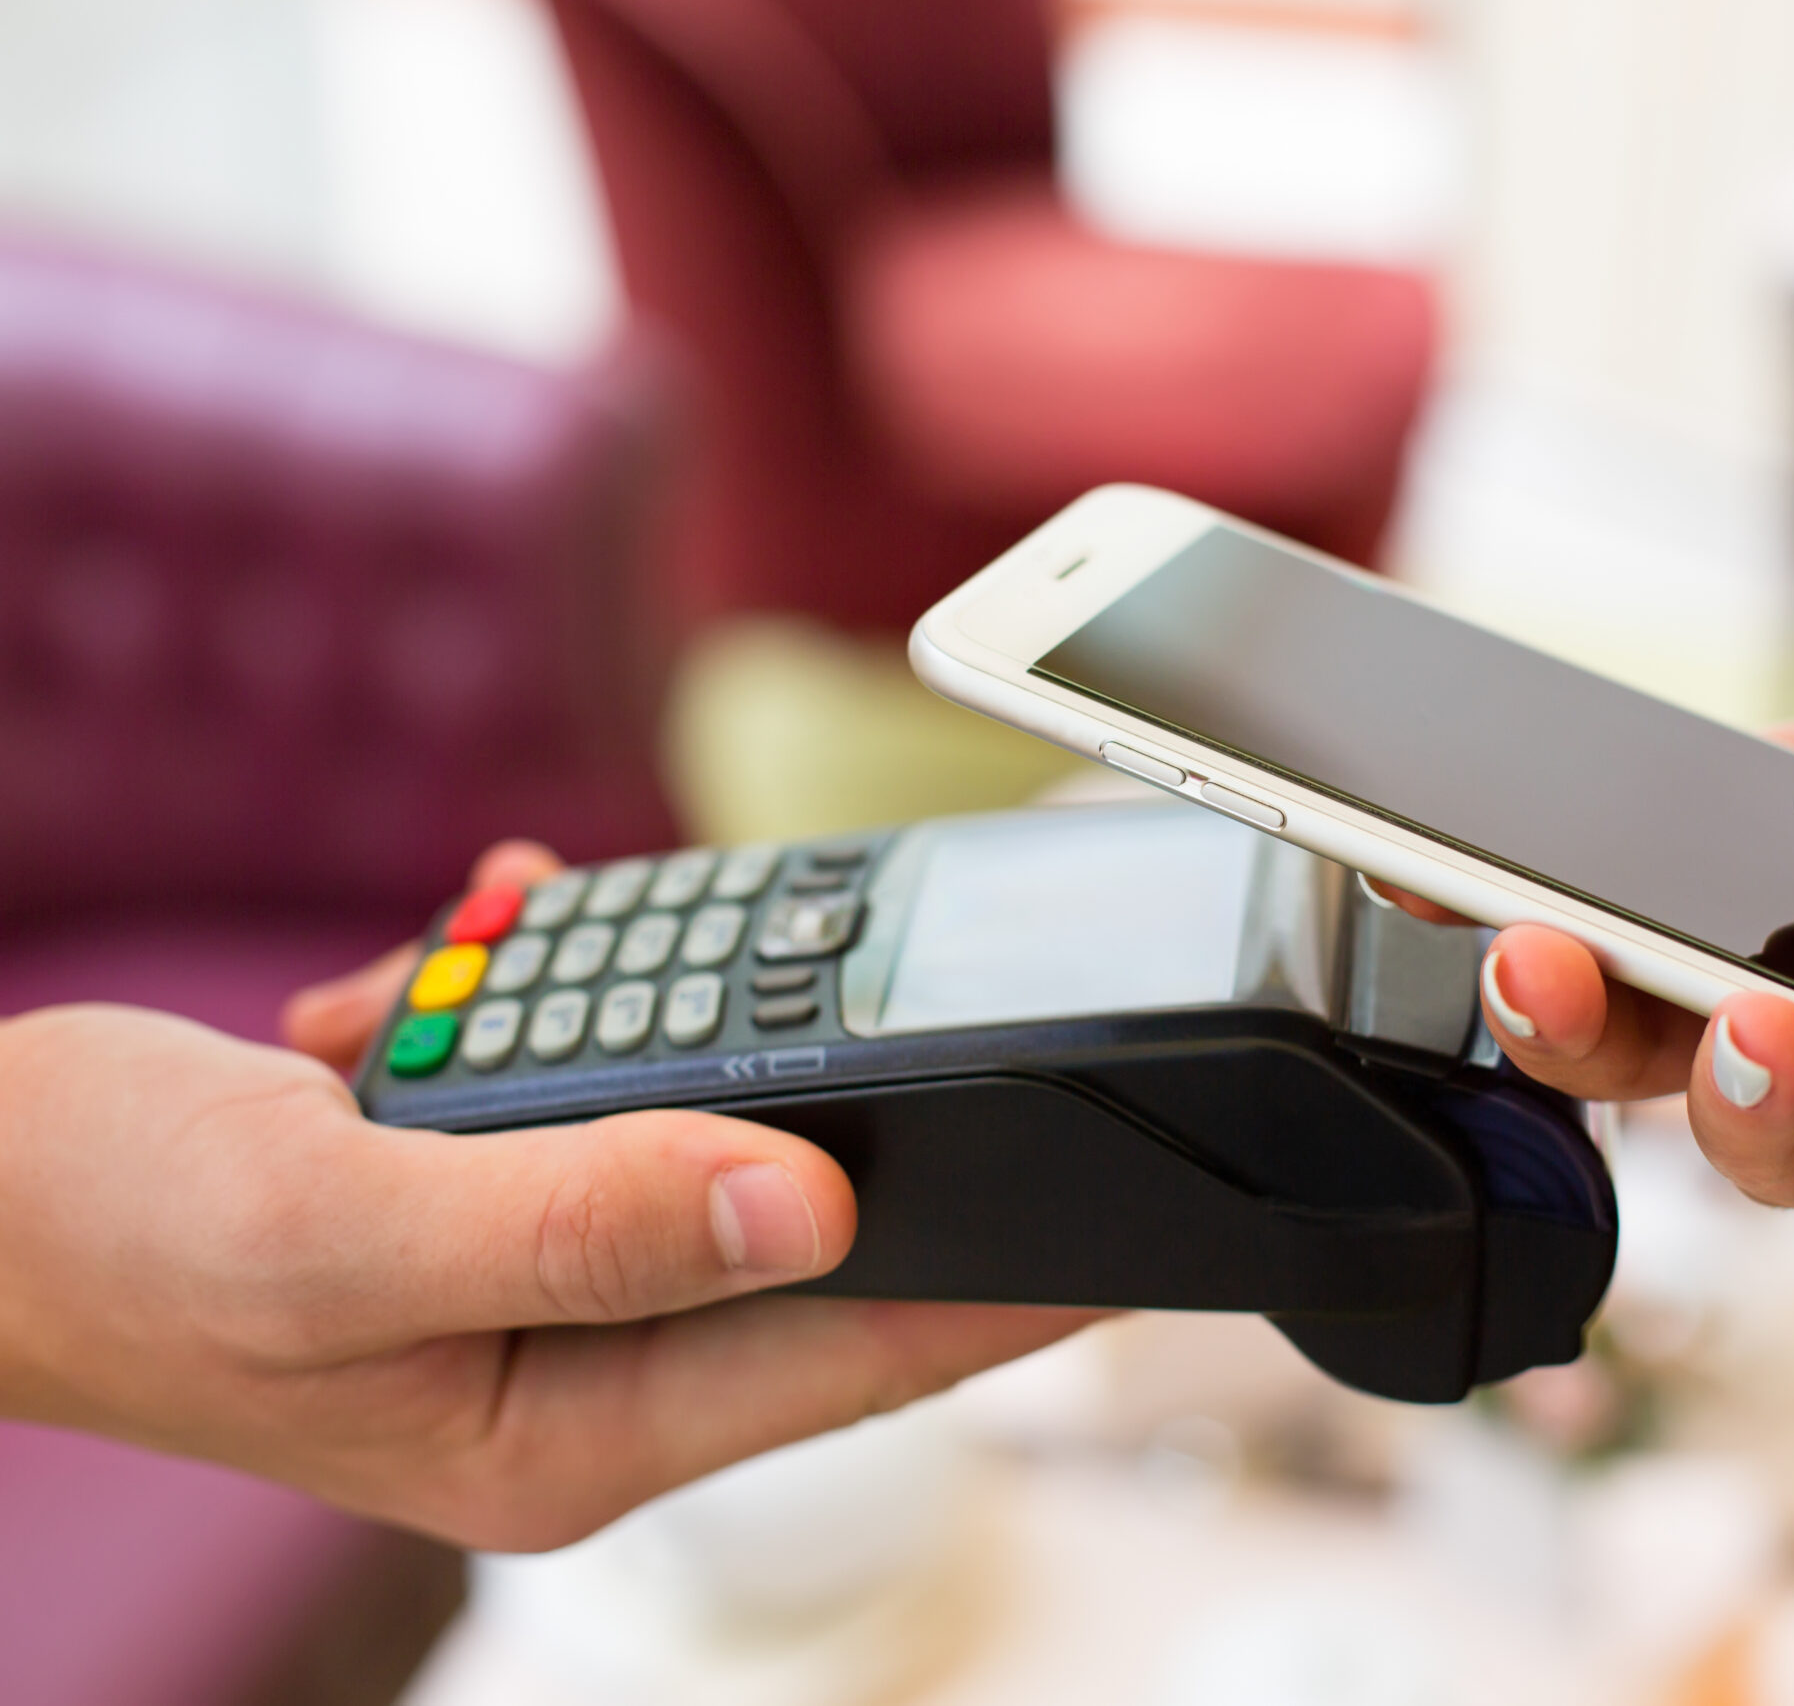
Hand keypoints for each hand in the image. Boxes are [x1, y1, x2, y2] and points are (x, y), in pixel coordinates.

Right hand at [0, 842, 1089, 1549]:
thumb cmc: (98, 1239)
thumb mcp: (344, 1233)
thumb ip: (582, 1219)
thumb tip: (810, 1207)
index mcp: (572, 1428)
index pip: (851, 1357)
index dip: (998, 1287)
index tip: (1124, 1214)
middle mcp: (579, 1362)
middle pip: (800, 1237)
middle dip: (833, 1103)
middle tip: (895, 979)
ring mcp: (539, 1271)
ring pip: (698, 1133)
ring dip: (666, 1018)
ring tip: (590, 945)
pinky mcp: (494, 1186)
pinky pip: (593, 1079)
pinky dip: (559, 989)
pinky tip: (492, 932)